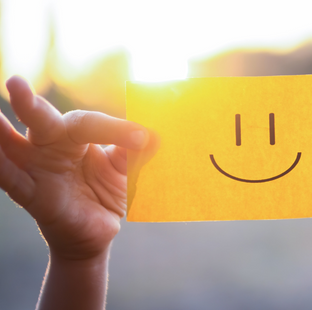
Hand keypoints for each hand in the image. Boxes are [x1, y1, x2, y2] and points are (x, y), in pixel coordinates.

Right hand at [0, 76, 150, 260]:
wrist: (96, 233)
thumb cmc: (106, 193)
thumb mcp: (126, 172)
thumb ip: (136, 153)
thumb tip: (156, 135)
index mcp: (75, 136)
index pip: (90, 124)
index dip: (116, 129)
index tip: (143, 138)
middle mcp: (51, 146)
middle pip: (43, 121)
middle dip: (30, 104)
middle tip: (17, 84)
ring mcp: (37, 169)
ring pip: (16, 146)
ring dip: (1, 132)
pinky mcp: (31, 194)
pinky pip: (11, 180)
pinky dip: (1, 167)